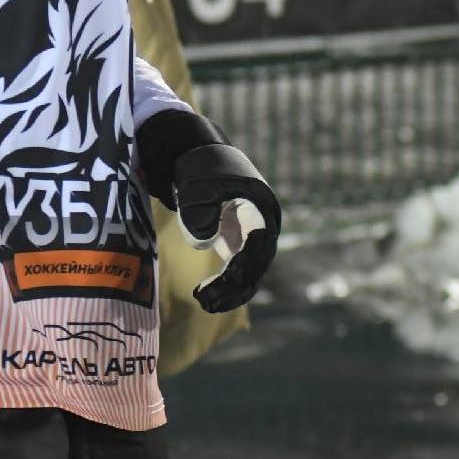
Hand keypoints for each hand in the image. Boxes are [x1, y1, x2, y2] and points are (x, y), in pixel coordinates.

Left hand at [141, 122, 280, 312]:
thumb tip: (206, 241)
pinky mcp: (239, 240)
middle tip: (206, 301)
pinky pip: (239, 270)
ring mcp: (252, 233)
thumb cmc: (198, 167)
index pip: (258, 246)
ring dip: (231, 291)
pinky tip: (208, 299)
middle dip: (234, 287)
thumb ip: (200, 210)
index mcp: (262, 207)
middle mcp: (264, 223)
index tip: (222, 282)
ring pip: (249, 272)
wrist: (195, 154)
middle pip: (256, 265)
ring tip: (205, 304)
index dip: (242, 268)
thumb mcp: (197, 183)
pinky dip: (226, 285)